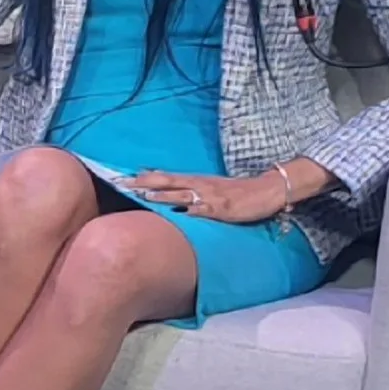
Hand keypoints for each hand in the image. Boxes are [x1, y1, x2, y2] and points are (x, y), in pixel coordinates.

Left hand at [127, 169, 286, 224]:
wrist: (266, 190)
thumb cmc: (236, 191)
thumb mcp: (209, 188)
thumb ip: (188, 191)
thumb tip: (164, 195)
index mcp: (195, 180)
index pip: (164, 176)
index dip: (143, 177)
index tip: (122, 177)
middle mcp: (199, 185)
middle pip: (167, 181)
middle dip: (144, 183)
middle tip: (123, 183)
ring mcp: (209, 197)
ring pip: (181, 195)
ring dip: (163, 195)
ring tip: (144, 195)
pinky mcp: (221, 209)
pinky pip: (204, 210)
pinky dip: (191, 210)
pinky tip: (179, 213)